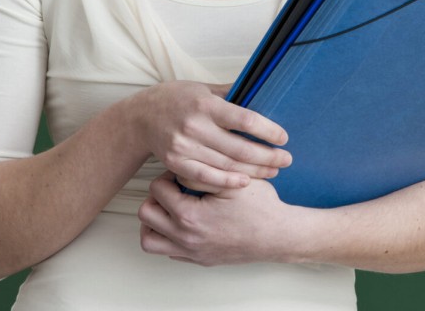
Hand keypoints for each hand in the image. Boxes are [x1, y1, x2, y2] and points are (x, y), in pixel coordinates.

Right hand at [131, 81, 291, 192]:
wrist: (140, 117)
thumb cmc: (177, 98)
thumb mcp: (204, 88)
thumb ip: (231, 92)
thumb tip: (262, 87)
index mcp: (206, 104)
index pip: (245, 120)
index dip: (268, 130)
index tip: (283, 137)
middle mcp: (195, 126)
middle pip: (239, 148)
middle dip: (267, 156)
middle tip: (287, 159)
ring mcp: (184, 147)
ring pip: (226, 165)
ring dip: (254, 171)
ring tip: (273, 171)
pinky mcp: (175, 164)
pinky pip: (205, 178)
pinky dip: (227, 182)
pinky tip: (245, 182)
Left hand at [138, 172, 297, 265]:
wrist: (278, 235)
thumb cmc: (260, 207)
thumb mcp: (235, 179)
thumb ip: (205, 171)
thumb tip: (183, 165)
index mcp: (190, 215)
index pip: (158, 190)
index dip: (168, 174)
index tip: (183, 171)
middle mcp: (185, 237)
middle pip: (147, 215)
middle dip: (156, 196)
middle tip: (174, 187)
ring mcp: (191, 252)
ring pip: (150, 240)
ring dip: (156, 220)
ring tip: (173, 206)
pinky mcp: (199, 259)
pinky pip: (168, 251)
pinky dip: (169, 236)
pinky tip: (186, 221)